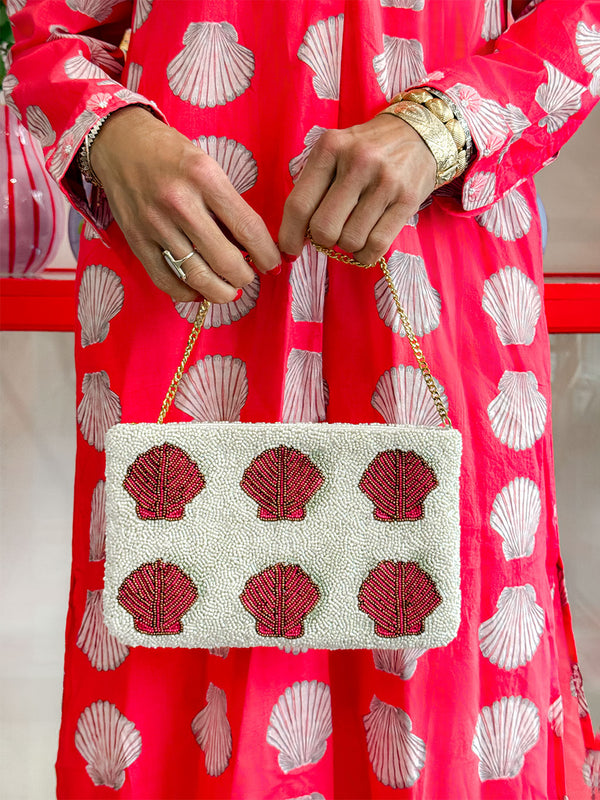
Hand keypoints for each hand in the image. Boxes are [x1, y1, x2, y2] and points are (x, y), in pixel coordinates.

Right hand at [90, 107, 280, 301]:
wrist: (119, 142)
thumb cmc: (171, 154)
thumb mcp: (207, 166)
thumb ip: (228, 205)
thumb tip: (252, 248)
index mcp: (204, 177)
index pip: (247, 228)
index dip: (266, 254)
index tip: (273, 265)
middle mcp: (180, 202)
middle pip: (225, 260)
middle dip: (244, 278)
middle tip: (248, 278)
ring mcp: (155, 224)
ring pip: (196, 276)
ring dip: (220, 292)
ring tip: (229, 291)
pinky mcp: (136, 240)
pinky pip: (166, 280)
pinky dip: (187, 294)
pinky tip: (198, 291)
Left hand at [278, 113, 436, 264]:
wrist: (418, 134)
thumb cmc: (367, 149)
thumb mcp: (335, 151)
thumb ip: (313, 186)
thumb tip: (293, 237)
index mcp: (330, 148)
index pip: (299, 204)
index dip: (290, 235)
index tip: (290, 250)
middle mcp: (357, 162)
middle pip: (323, 228)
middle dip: (323, 240)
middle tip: (330, 233)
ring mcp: (384, 182)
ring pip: (350, 240)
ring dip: (347, 245)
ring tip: (353, 230)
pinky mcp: (406, 200)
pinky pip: (377, 245)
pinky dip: (365, 254)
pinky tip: (365, 244)